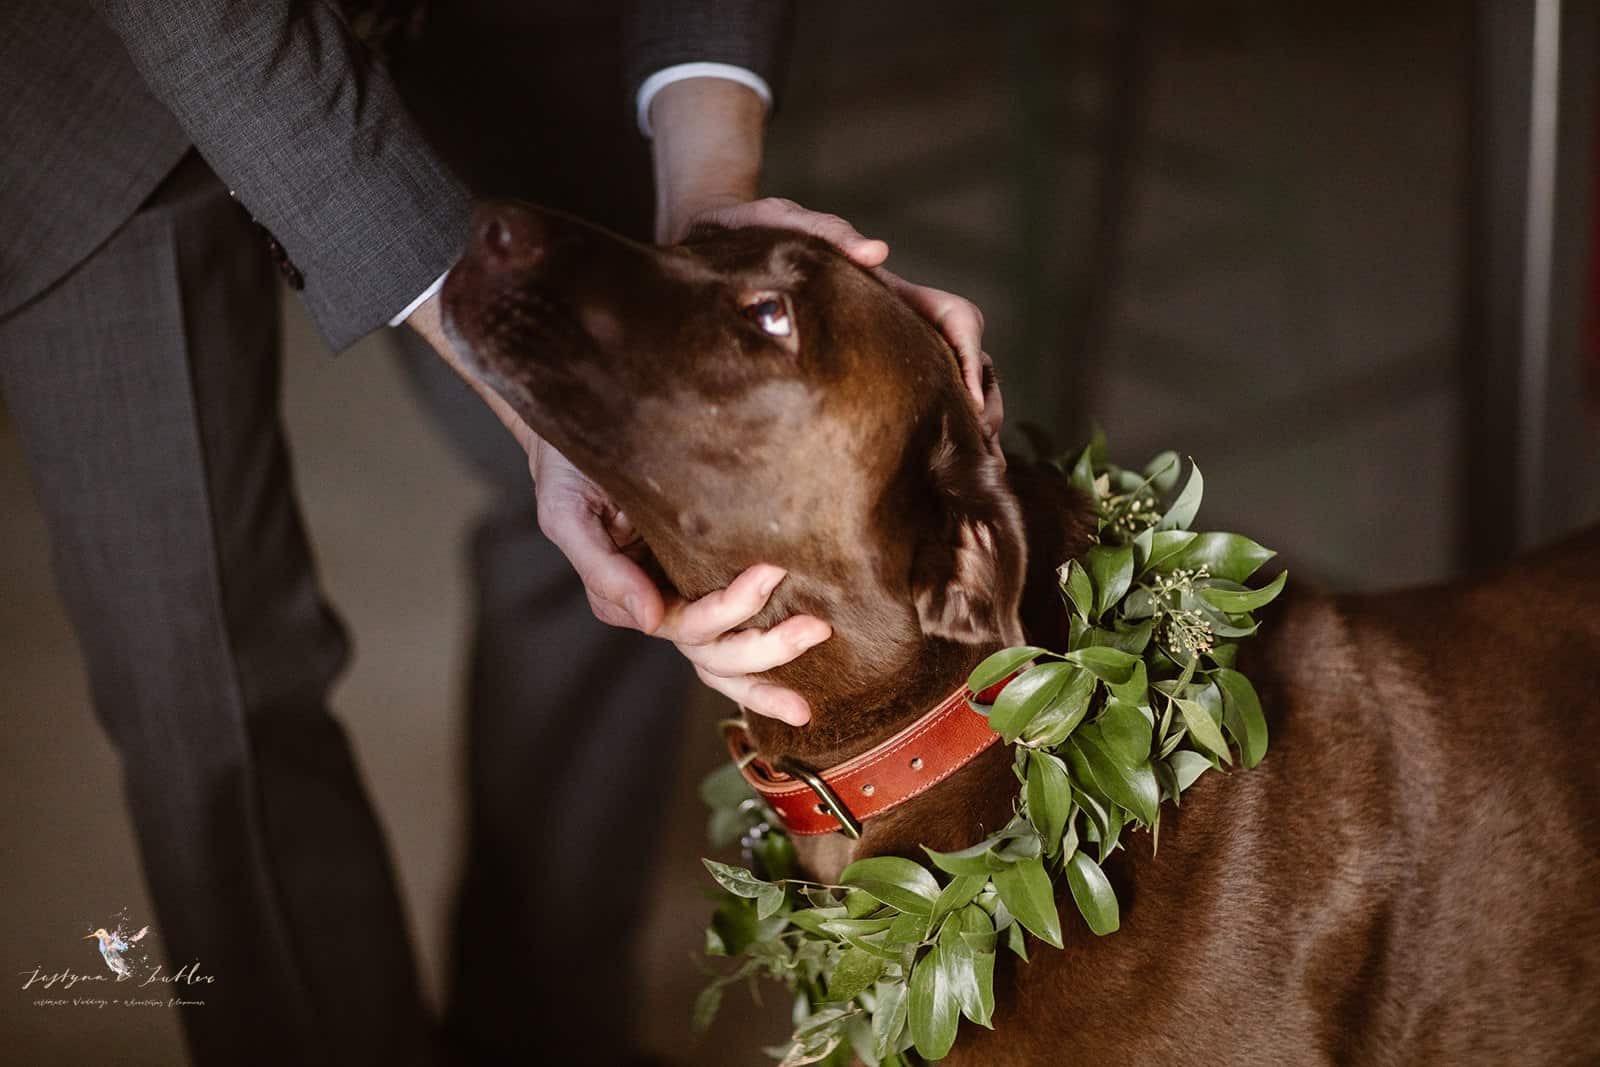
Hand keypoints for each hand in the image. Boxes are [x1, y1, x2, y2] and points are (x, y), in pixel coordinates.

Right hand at [529, 440, 826, 725]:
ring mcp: (685, 596)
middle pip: (715, 654)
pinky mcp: (708, 575)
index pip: (688, 626)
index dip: (731, 608)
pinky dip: (769, 657)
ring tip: (822, 637)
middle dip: (765, 649)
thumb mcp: (568, 515)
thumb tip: (648, 618)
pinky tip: (811, 669)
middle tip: (816, 627)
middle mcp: (661, 605)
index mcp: (628, 597)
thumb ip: (603, 570)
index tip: (772, 571)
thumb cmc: (570, 473)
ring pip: (728, 656)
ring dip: (774, 660)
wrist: (579, 431)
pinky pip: (739, 629)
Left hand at [679, 198, 1001, 443]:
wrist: (713, 246)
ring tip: (966, 469)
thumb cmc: (752, 233)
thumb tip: (879, 253)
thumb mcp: (785, 224)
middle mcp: (894, 322)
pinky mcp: (854, 375)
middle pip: (965, 358)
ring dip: (964, 422)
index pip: (954, 319)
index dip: (971, 356)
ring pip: (944, 385)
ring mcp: (879, 350)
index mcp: (888, 292)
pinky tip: (919, 473)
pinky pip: (902, 405)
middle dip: (982, 400)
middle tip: (981, 449)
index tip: (969, 398)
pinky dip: (924, 434)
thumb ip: (831, 233)